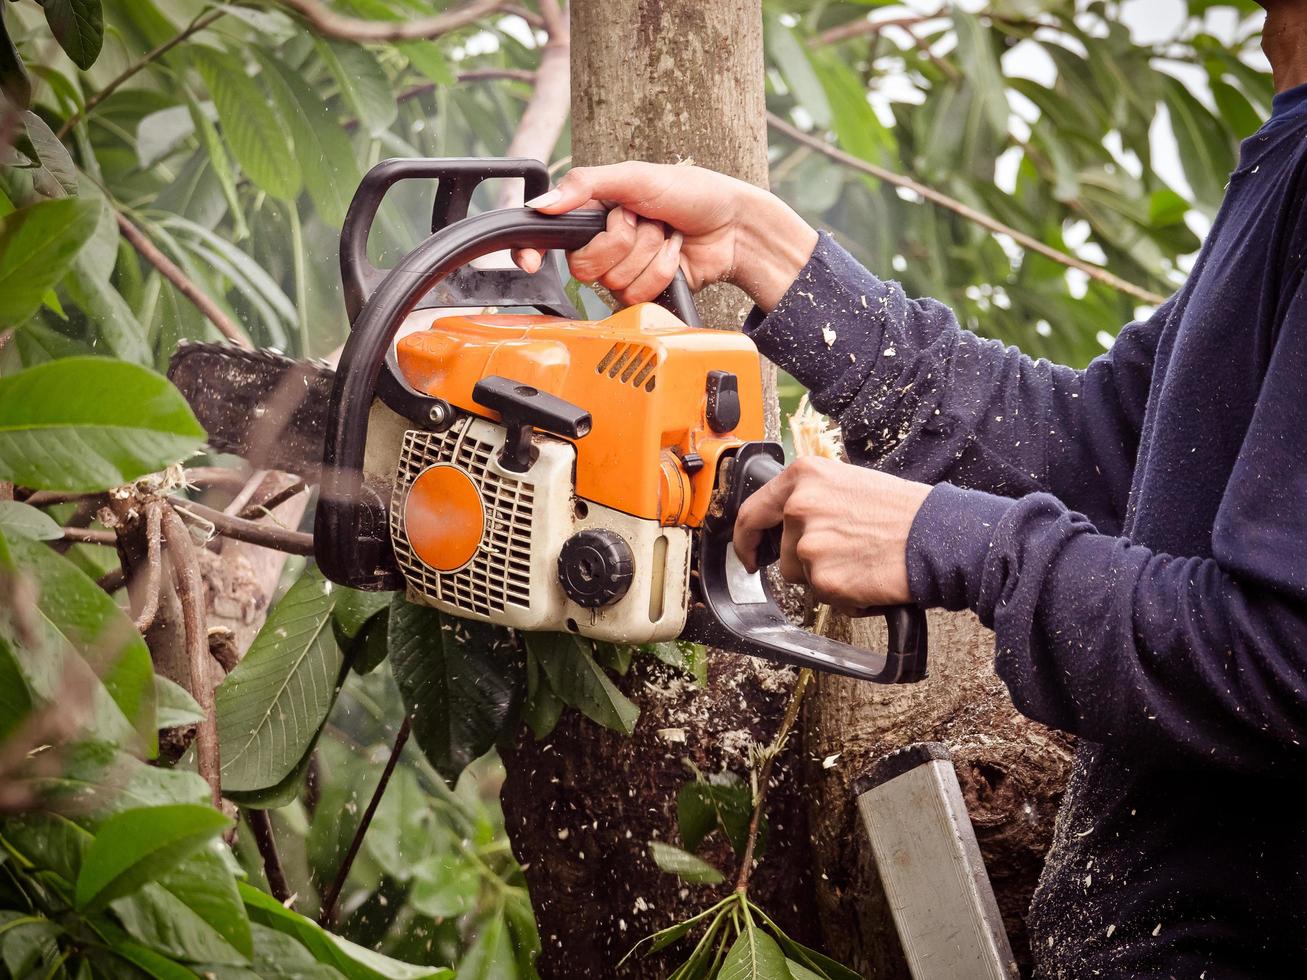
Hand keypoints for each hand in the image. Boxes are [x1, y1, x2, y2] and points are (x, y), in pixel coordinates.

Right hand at [512, 161, 817, 311]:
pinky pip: (638, 295)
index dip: (533, 252)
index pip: (547, 238)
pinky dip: (662, 270)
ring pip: (615, 281)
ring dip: (649, 253)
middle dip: (622, 241)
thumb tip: (542, 205)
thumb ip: (585, 186)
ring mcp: (624, 272)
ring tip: (666, 235)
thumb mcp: (635, 176)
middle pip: (584, 266)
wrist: (733, 225)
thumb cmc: (691, 192)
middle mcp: (603, 246)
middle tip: (644, 221)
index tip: (531, 262)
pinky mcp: (645, 294)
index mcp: (593, 214)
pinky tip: (675, 255)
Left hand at [733, 457, 932, 608]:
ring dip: (826, 576)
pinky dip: (844, 594)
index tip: (748, 554)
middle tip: (844, 555)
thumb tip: (784, 521)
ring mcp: (809, 543)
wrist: (935, 537)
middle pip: (781, 550)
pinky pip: (823, 595)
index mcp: (803, 476)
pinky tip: (868, 576)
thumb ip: (811, 498)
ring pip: (801, 575)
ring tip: (862, 560)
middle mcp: (799, 506)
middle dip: (805, 560)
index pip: (752, 512)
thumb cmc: (902, 511)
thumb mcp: (849, 483)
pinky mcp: (824, 578)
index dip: (746, 539)